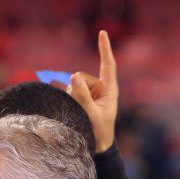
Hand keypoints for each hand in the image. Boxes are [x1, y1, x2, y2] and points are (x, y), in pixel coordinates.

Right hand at [68, 30, 118, 152]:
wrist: (98, 145)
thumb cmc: (99, 131)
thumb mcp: (91, 113)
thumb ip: (82, 95)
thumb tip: (73, 75)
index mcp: (110, 89)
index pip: (107, 65)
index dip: (104, 48)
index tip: (102, 32)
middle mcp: (100, 88)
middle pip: (82, 77)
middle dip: (76, 89)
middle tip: (81, 108)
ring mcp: (90, 92)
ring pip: (74, 84)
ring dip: (72, 96)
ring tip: (80, 112)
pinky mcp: (82, 98)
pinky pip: (70, 91)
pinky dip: (69, 98)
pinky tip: (75, 109)